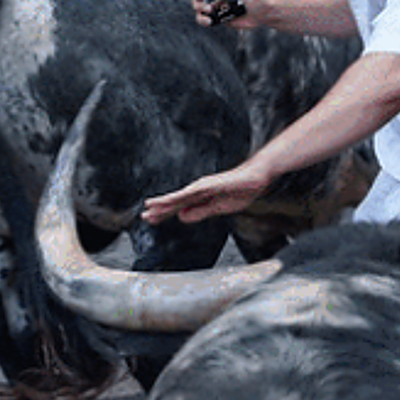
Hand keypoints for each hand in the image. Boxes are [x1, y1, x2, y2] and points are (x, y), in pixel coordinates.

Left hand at [141, 160, 273, 224]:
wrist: (255, 179)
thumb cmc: (240, 191)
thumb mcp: (218, 208)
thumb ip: (200, 212)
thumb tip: (181, 217)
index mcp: (201, 197)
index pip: (179, 206)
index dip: (165, 213)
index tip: (152, 220)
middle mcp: (197, 190)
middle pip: (174, 201)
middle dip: (159, 209)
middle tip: (143, 216)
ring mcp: (201, 186)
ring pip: (178, 197)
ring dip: (164, 203)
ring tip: (149, 207)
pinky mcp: (207, 185)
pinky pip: (189, 193)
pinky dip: (177, 197)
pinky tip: (168, 201)